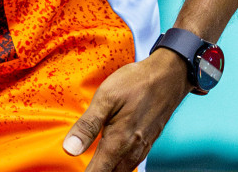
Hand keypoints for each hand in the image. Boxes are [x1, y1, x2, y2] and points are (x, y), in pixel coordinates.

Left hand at [63, 51, 190, 171]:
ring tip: (94, 165)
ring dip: (107, 170)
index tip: (75, 171)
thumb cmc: (136, 83)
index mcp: (119, 142)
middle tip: (83, 167)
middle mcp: (132, 150)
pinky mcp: (148, 143)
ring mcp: (142, 148)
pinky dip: (119, 166)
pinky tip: (111, 159)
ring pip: (122, 171)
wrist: (168, 76)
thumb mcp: (105, 98)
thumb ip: (87, 126)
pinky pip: (131, 163)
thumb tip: (69, 150)